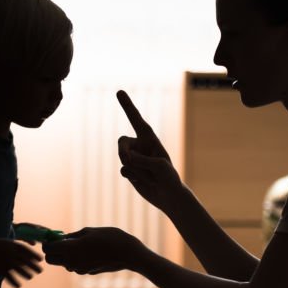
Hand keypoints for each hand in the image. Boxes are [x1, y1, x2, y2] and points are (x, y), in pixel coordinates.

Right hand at [0, 238, 42, 287]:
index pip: (27, 251)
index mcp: (13, 246)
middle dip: (34, 266)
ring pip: (19, 270)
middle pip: (25, 261)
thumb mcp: (8, 242)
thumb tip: (34, 244)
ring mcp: (5, 261)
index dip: (34, 256)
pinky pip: (9, 277)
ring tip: (30, 277)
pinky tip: (18, 285)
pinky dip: (15, 282)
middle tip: (40, 271)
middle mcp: (10, 253)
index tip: (40, 260)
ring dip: (26, 274)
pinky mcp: (0, 269)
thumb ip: (19, 244)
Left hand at [43, 227, 144, 274]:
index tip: (55, 236)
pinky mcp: (86, 272)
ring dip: (66, 255)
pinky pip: (75, 265)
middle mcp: (71, 262)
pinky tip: (90, 251)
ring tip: (82, 244)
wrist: (128, 254)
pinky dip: (77, 259)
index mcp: (70, 249)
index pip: (47, 249)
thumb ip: (72, 236)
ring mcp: (79, 269)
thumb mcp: (89, 231)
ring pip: (63, 263)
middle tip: (63, 241)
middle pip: (50, 259)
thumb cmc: (110, 238)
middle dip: (53, 251)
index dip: (48, 242)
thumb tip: (61, 238)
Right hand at [116, 90, 182, 210]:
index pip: (136, 119)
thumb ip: (143, 160)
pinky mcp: (130, 171)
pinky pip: (124, 171)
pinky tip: (143, 182)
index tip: (119, 91)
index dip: (127, 106)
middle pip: (122, 142)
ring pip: (123, 159)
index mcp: (150, 138)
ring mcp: (133, 158)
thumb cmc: (169, 178)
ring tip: (149, 177)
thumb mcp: (160, 167)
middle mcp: (140, 146)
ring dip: (136, 170)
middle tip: (130, 161)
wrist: (168, 195)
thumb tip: (127, 160)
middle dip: (123, 152)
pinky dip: (133, 177)